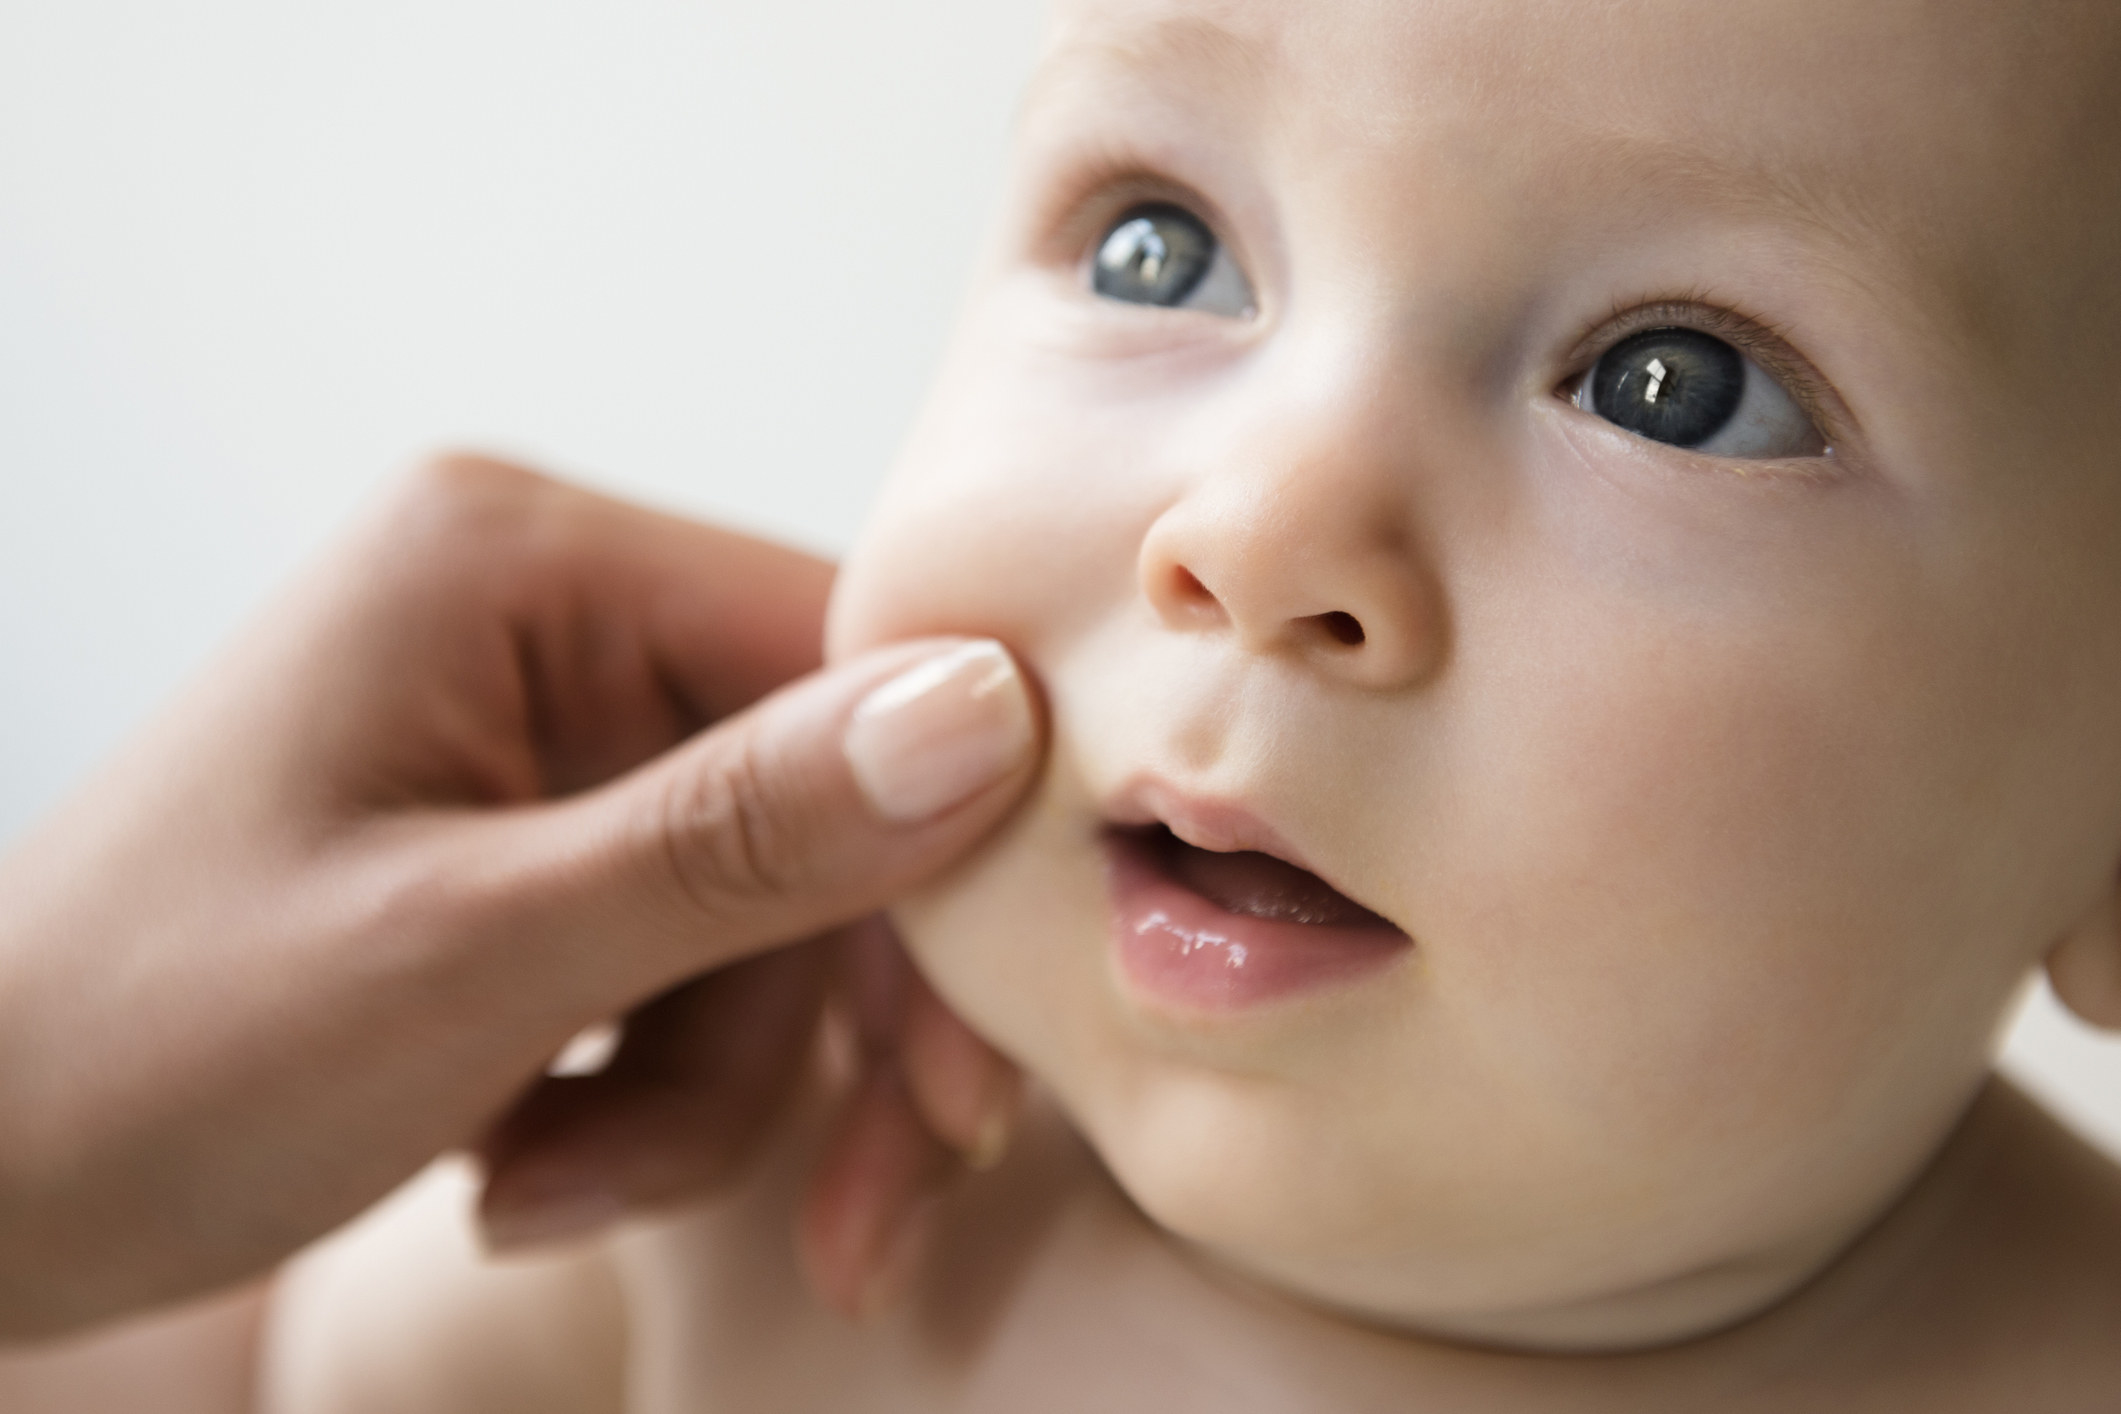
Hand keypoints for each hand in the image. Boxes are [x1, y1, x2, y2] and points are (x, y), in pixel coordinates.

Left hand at [0, 457, 1037, 1338]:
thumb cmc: (144, 1052)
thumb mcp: (465, 960)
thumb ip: (739, 839)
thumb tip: (992, 714)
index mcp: (524, 564)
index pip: (847, 661)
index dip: (939, 868)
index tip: (963, 1082)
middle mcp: (548, 616)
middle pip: (829, 807)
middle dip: (811, 1032)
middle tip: (851, 1217)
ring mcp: (542, 728)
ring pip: (774, 911)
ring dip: (709, 1089)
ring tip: (554, 1185)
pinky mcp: (539, 836)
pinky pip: (699, 952)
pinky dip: (652, 1087)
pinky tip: (527, 1158)